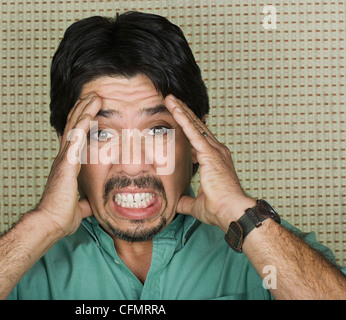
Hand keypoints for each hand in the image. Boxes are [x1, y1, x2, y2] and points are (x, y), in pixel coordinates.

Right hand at [35, 93, 101, 235]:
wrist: (51, 223)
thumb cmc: (61, 216)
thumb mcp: (78, 207)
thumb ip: (84, 201)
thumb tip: (90, 204)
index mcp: (65, 167)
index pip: (73, 140)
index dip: (80, 125)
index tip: (88, 113)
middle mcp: (62, 159)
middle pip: (72, 129)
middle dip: (82, 111)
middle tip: (92, 97)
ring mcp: (63, 159)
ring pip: (74, 128)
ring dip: (84, 111)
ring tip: (94, 97)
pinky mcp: (66, 163)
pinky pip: (76, 138)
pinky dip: (83, 123)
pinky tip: (90, 111)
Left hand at [165, 95, 255, 231]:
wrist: (231, 211)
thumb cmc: (218, 209)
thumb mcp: (196, 204)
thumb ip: (185, 200)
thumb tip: (176, 203)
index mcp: (215, 160)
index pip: (198, 140)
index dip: (187, 129)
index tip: (177, 120)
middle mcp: (217, 151)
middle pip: (196, 127)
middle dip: (183, 113)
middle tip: (172, 101)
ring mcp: (214, 150)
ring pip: (194, 125)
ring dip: (181, 111)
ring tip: (170, 99)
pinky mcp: (209, 152)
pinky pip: (193, 132)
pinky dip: (183, 119)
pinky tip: (174, 109)